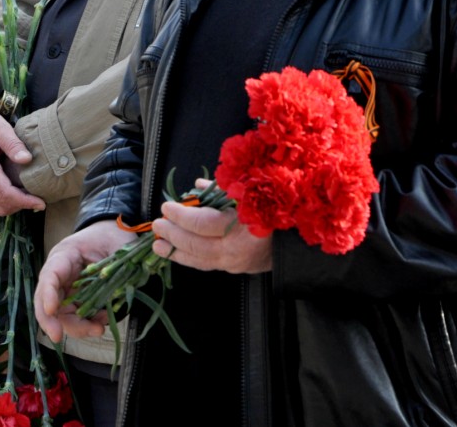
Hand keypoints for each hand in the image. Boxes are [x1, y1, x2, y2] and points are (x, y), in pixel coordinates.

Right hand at [0, 105, 43, 214]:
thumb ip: (12, 143)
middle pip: (1, 204)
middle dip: (23, 205)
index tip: (41, 203)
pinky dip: (4, 205)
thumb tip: (27, 159)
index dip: (24, 201)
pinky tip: (16, 196)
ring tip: (30, 198)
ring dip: (14, 207)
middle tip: (40, 199)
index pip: (4, 192)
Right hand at [35, 220, 130, 342]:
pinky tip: (102, 321)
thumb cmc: (112, 235)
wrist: (113, 234)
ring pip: (60, 314)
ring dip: (75, 326)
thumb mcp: (118, 245)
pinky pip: (76, 316)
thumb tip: (117, 294)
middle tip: (58, 337)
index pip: (50, 275)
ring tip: (98, 328)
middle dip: (50, 321)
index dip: (47, 294)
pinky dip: (87, 324)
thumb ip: (117, 268)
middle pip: (46, 300)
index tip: (51, 310)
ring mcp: (67, 288)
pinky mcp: (77, 299)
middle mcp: (61, 274)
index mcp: (65, 254)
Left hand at [151, 196, 271, 274]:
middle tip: (157, 225)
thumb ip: (222, 189)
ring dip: (176, 252)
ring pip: (200, 261)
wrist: (299, 237)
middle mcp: (239, 249)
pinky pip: (208, 265)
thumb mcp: (251, 191)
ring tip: (158, 245)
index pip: (205, 224)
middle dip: (174, 235)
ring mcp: (238, 263)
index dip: (182, 216)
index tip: (167, 207)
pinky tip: (177, 252)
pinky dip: (190, 258)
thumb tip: (196, 186)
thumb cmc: (276, 207)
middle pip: (198, 245)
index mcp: (244, 226)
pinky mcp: (237, 269)